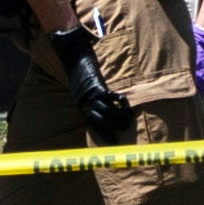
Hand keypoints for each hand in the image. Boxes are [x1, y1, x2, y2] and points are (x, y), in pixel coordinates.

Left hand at [53, 26, 136, 146]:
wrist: (73, 60)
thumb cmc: (79, 77)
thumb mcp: (81, 94)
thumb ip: (90, 103)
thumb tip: (101, 111)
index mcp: (82, 109)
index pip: (94, 127)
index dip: (105, 136)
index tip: (115, 145)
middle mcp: (86, 105)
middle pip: (102, 121)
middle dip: (116, 126)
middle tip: (127, 127)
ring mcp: (91, 96)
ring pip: (108, 111)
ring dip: (121, 115)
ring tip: (130, 117)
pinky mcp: (96, 86)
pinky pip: (109, 97)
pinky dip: (119, 100)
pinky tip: (125, 102)